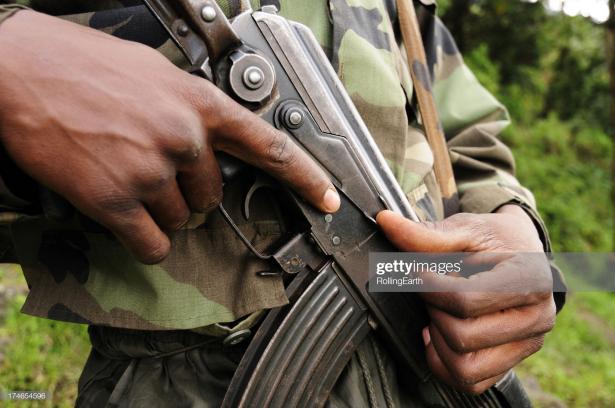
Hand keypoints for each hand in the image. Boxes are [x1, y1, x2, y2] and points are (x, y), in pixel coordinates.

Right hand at [0, 11, 338, 263]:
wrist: (18, 69)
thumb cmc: (81, 65)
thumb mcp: (154, 73)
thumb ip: (190, 107)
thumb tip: (207, 136)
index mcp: (198, 102)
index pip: (269, 145)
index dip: (305, 176)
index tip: (327, 197)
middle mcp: (183, 138)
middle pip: (211, 196)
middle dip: (186, 191)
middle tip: (151, 169)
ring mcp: (151, 171)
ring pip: (181, 221)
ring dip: (158, 211)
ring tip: (124, 177)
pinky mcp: (116, 200)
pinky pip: (152, 244)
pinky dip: (144, 241)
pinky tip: (125, 220)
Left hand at [377, 205, 555, 393]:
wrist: (521, 253)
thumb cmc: (495, 240)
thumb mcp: (465, 229)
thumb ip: (427, 234)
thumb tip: (386, 222)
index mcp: (530, 280)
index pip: (466, 300)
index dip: (429, 287)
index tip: (417, 272)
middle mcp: (537, 318)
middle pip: (462, 336)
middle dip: (434, 310)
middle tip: (432, 290)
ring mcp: (527, 345)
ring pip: (465, 367)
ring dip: (439, 339)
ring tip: (438, 311)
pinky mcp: (512, 362)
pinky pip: (470, 382)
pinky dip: (444, 361)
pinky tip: (440, 333)